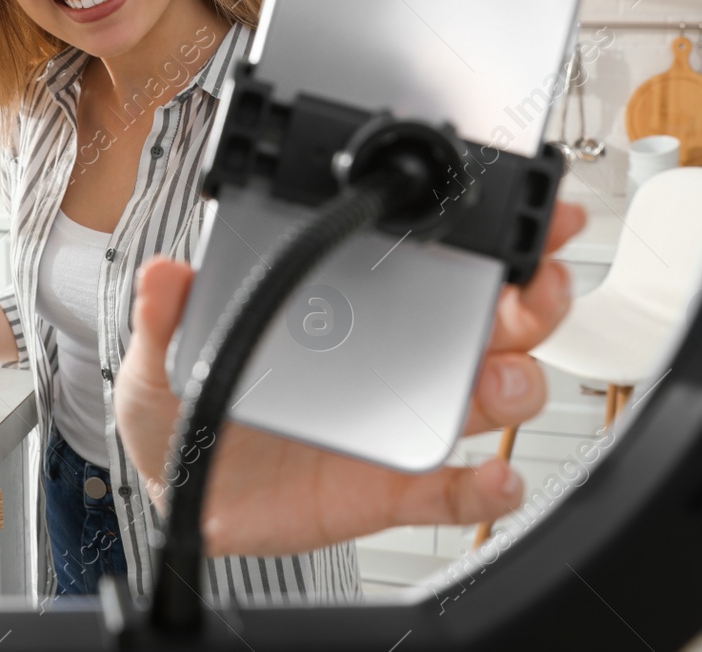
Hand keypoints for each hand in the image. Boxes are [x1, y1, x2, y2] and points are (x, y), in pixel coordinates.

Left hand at [114, 200, 585, 557]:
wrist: (179, 491)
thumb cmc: (185, 406)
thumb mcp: (164, 352)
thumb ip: (169, 314)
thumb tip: (165, 273)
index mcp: (345, 310)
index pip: (427, 263)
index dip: (489, 236)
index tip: (525, 211)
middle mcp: (389, 359)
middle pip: (489, 323)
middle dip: (532, 300)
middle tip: (537, 289)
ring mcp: (397, 421)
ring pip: (487, 397)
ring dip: (514, 384)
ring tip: (502, 380)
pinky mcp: (391, 488)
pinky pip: (454, 489)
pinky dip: (487, 488)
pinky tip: (496, 479)